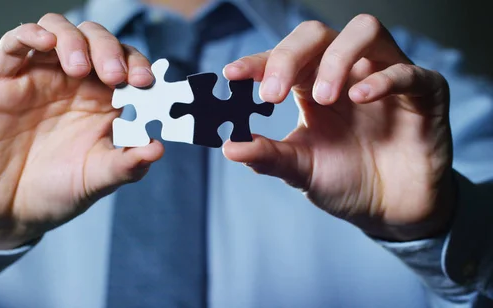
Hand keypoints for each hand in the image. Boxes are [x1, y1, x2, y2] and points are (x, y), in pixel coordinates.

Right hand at [0, 14, 163, 248]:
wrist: (8, 212)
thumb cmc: (56, 191)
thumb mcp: (97, 180)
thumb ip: (128, 165)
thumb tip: (158, 148)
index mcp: (101, 100)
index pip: (126, 64)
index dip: (138, 65)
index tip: (146, 82)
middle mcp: (71, 82)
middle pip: (96, 40)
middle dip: (110, 50)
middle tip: (116, 77)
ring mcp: (37, 77)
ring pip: (58, 30)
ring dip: (75, 40)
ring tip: (80, 68)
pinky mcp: (2, 81)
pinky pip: (14, 42)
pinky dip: (32, 33)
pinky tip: (46, 43)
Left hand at [222, 14, 453, 240]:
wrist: (390, 211)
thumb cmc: (344, 180)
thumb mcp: (300, 170)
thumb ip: (267, 156)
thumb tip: (228, 148)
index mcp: (312, 85)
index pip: (282, 58)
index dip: (257, 61)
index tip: (232, 75)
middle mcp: (346, 72)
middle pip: (316, 34)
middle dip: (289, 56)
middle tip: (273, 94)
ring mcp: (385, 76)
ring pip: (363, 31)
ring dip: (336, 58)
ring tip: (324, 97)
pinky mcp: (424, 93)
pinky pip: (409, 70)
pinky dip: (385, 78)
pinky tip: (361, 97)